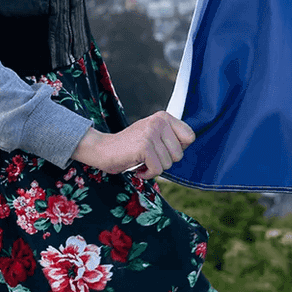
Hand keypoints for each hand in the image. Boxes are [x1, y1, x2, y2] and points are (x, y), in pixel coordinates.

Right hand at [72, 112, 195, 178]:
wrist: (101, 149)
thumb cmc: (129, 146)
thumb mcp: (153, 134)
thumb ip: (170, 136)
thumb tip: (190, 143)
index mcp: (164, 117)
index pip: (190, 137)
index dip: (178, 149)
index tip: (162, 150)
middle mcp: (159, 122)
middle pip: (179, 154)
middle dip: (164, 161)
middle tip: (148, 156)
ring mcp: (151, 133)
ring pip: (168, 164)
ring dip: (154, 168)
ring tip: (141, 160)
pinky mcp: (144, 146)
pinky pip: (157, 169)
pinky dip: (147, 174)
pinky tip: (137, 167)